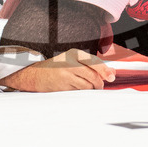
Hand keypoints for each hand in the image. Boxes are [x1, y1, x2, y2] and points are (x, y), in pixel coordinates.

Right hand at [0, 48, 115, 91]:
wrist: (36, 75)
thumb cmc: (57, 68)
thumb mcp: (73, 61)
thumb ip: (92, 66)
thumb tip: (111, 72)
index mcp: (74, 53)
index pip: (94, 62)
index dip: (105, 70)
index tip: (112, 77)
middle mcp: (70, 62)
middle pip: (93, 75)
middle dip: (99, 83)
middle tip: (100, 87)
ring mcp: (65, 74)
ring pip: (87, 85)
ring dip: (91, 89)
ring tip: (87, 88)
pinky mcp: (62, 85)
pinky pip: (79, 92)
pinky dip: (82, 93)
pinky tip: (77, 90)